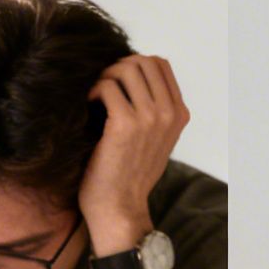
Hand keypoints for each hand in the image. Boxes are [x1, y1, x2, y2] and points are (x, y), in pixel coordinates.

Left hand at [80, 56, 189, 251]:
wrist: (119, 207)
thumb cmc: (130, 174)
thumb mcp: (155, 139)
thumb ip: (154, 108)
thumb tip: (132, 73)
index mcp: (179, 114)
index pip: (160, 65)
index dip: (134, 65)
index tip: (118, 82)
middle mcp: (169, 113)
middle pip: (143, 61)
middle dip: (118, 67)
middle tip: (104, 87)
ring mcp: (150, 118)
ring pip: (125, 69)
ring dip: (105, 77)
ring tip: (97, 96)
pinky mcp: (124, 124)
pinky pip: (107, 86)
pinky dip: (94, 91)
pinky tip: (89, 106)